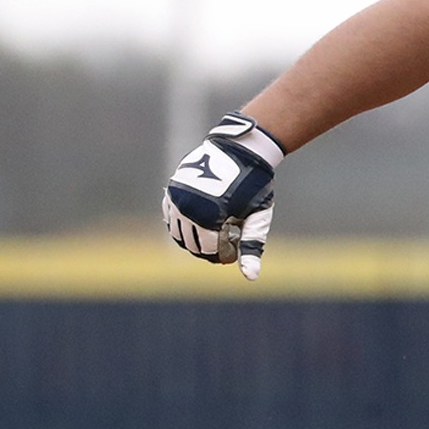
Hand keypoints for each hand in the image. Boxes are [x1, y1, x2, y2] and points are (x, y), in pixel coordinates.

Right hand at [162, 113, 285, 279]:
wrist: (242, 151)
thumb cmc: (255, 187)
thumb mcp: (258, 218)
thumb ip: (251, 247)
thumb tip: (251, 277)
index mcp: (208, 217)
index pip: (210, 251)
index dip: (225, 254)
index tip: (237, 247)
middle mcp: (187, 208)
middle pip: (193, 245)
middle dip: (210, 247)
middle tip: (228, 238)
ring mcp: (177, 198)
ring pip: (179, 234)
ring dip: (195, 237)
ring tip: (215, 230)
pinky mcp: (172, 190)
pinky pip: (171, 218)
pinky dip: (183, 225)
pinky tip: (199, 223)